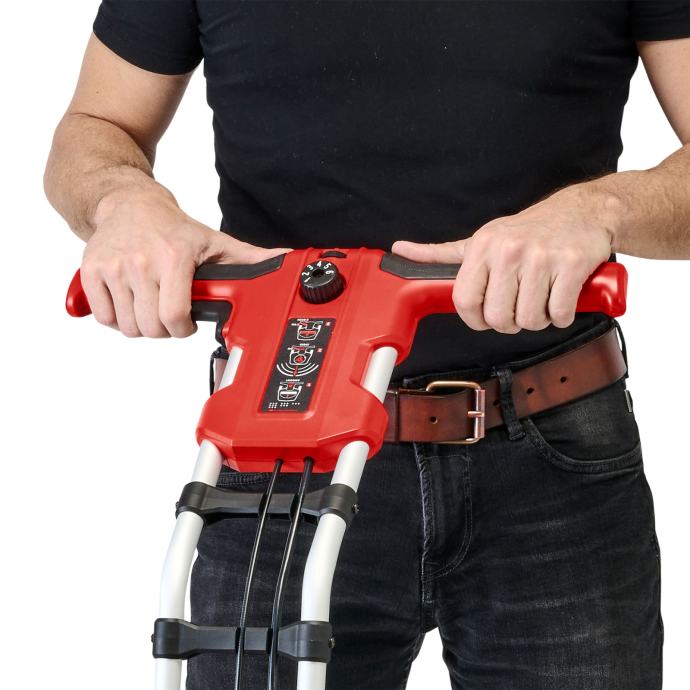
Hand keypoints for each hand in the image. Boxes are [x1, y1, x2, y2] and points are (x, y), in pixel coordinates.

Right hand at [81, 185, 289, 336]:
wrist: (128, 203)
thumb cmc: (172, 227)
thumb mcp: (215, 241)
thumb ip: (250, 259)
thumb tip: (286, 263)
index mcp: (174, 256)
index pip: (174, 315)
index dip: (182, 329)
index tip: (186, 323)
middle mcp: (142, 261)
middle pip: (150, 327)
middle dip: (163, 329)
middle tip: (168, 314)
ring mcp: (114, 266)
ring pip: (127, 326)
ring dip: (140, 325)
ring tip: (150, 305)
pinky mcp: (91, 271)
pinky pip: (103, 317)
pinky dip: (115, 318)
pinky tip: (129, 302)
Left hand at [392, 186, 616, 333]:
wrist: (583, 211)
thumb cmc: (528, 231)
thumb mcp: (480, 238)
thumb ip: (441, 253)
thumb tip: (400, 251)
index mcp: (482, 247)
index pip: (464, 301)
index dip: (475, 320)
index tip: (486, 318)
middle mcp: (508, 250)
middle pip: (498, 317)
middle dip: (510, 323)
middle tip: (519, 310)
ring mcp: (541, 257)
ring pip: (530, 319)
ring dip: (538, 321)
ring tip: (541, 301)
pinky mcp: (571, 264)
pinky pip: (559, 312)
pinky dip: (561, 316)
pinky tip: (561, 300)